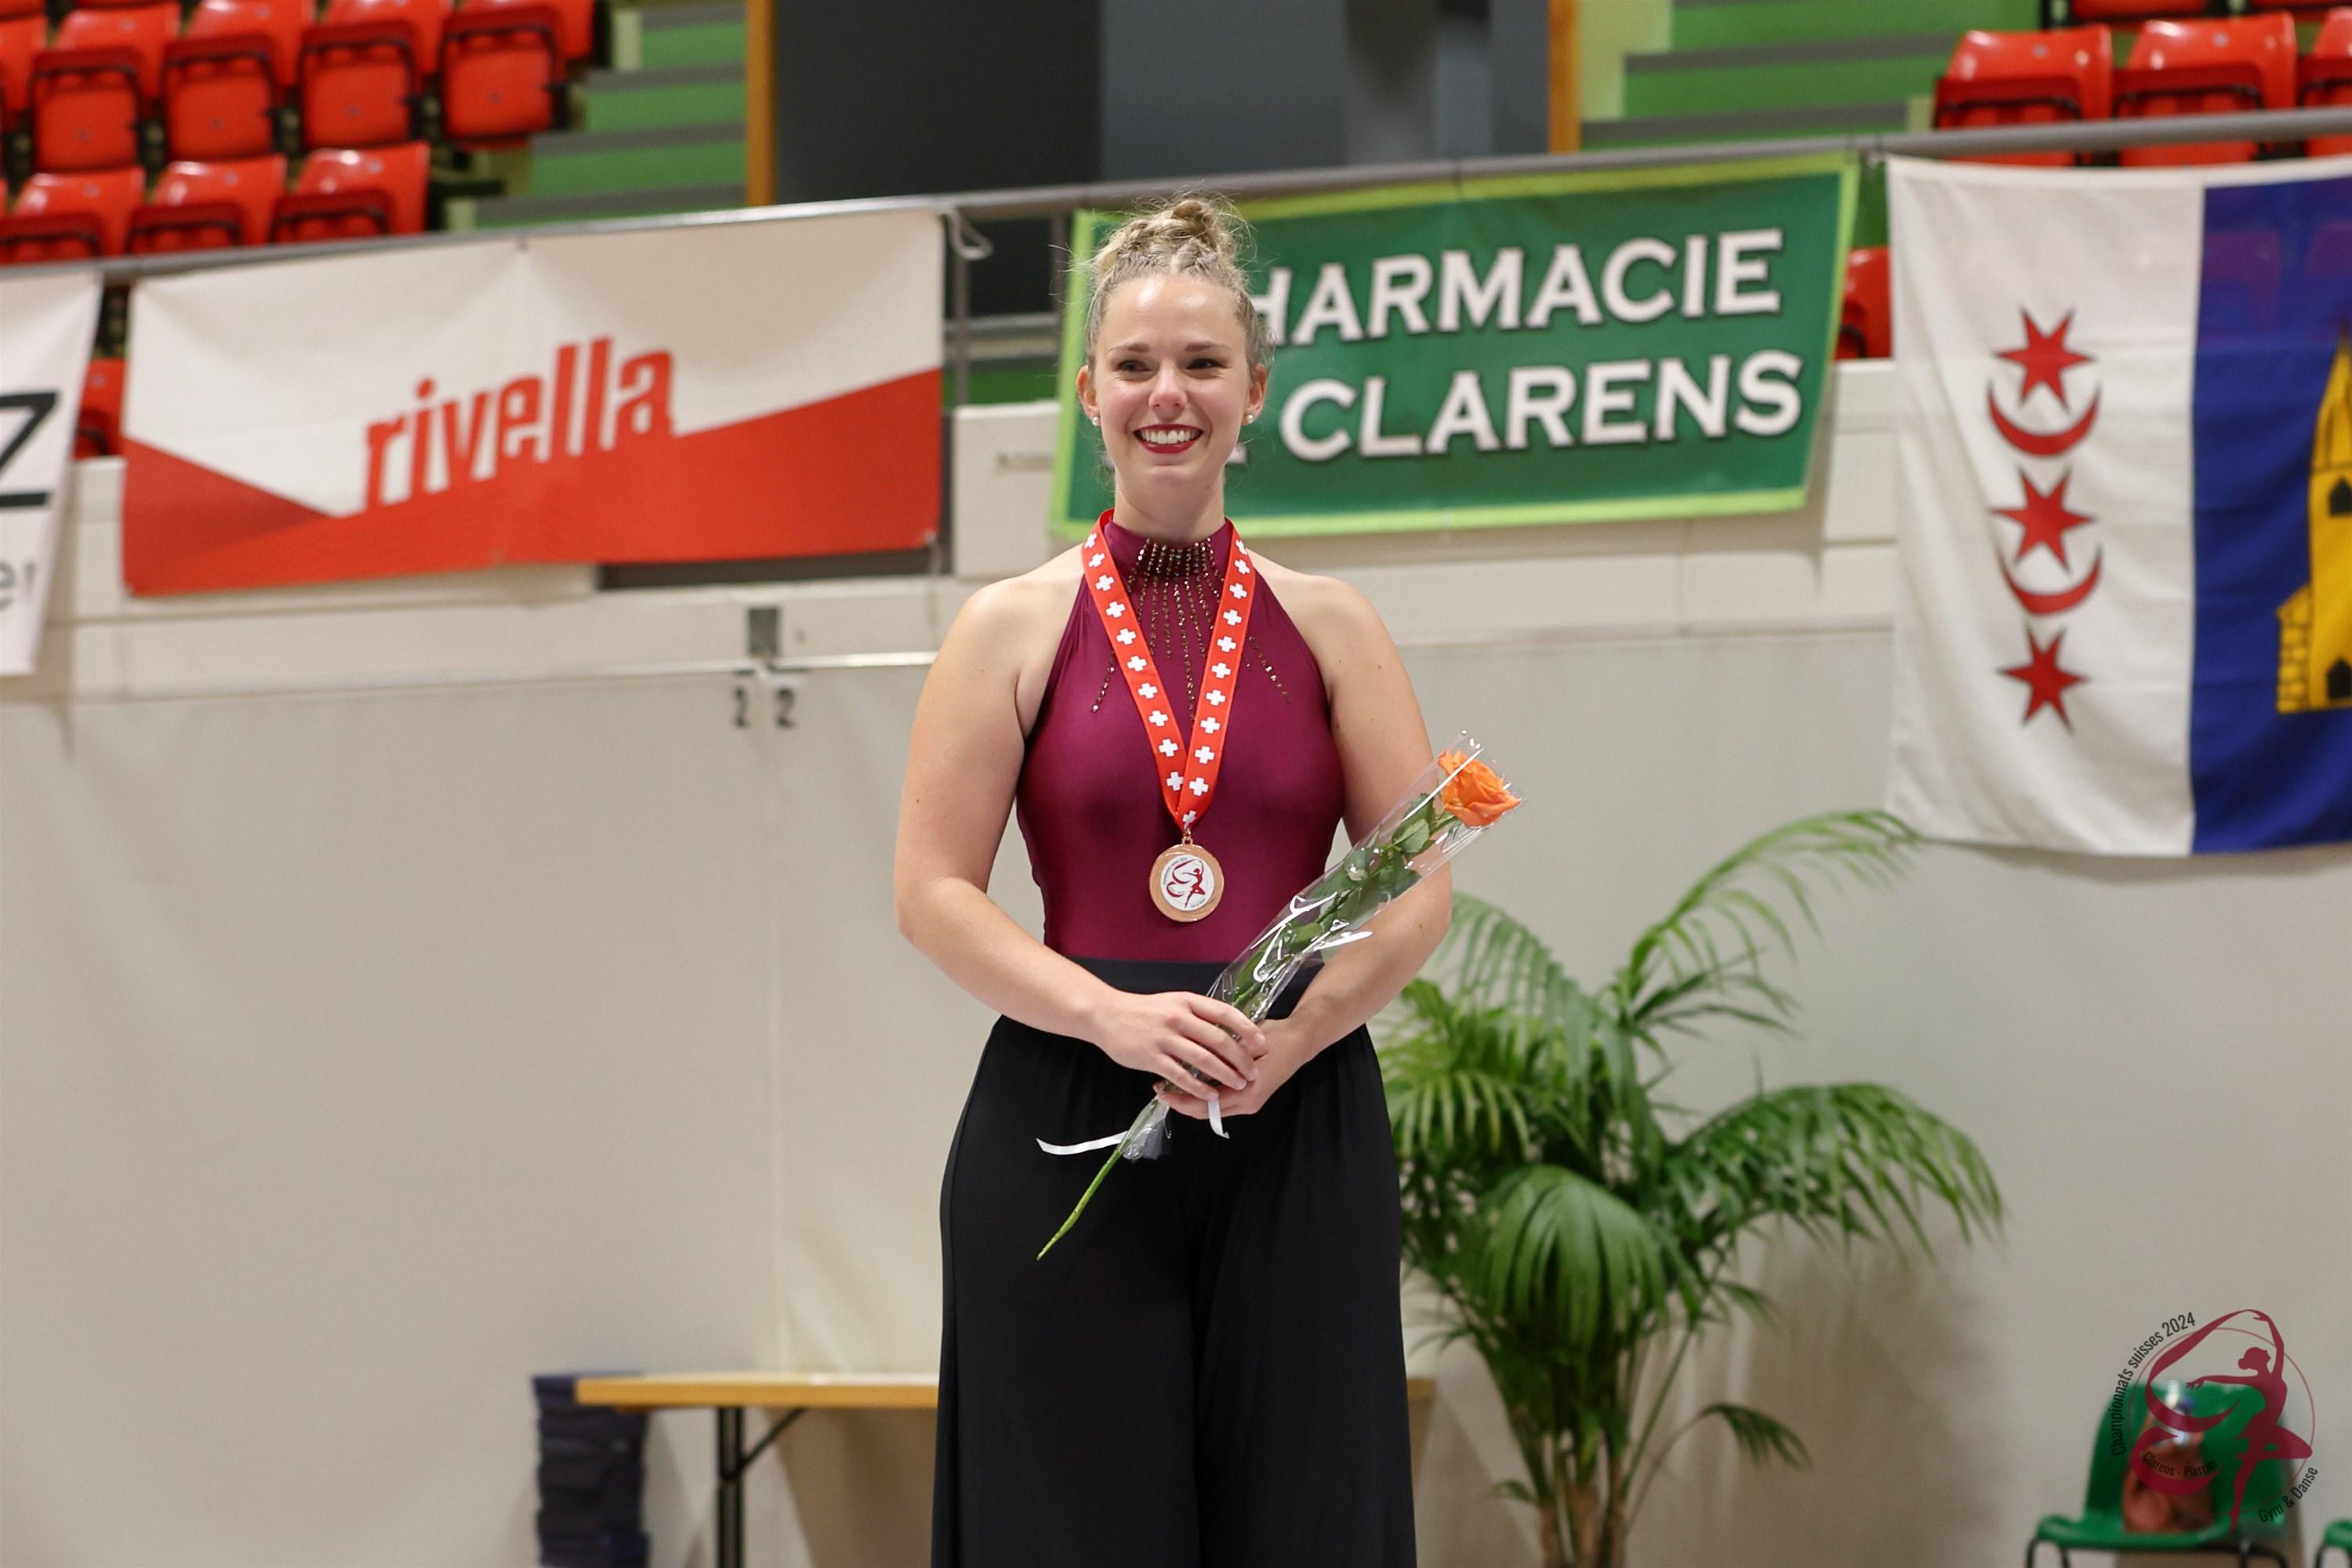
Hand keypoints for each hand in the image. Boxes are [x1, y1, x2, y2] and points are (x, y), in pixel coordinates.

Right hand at [1086, 988, 1266, 1092]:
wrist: (1106, 1014)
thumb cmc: (1143, 1010)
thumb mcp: (1174, 1002)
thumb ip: (1198, 1014)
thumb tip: (1228, 1029)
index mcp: (1187, 1001)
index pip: (1225, 1013)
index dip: (1247, 1029)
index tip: (1261, 1043)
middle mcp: (1178, 1017)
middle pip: (1219, 1039)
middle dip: (1241, 1059)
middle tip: (1253, 1072)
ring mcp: (1164, 1038)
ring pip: (1203, 1059)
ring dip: (1225, 1074)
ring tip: (1238, 1084)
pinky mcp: (1151, 1057)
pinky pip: (1181, 1075)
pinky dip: (1199, 1087)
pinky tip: (1211, 1095)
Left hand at [1155, 1017, 1308, 1119]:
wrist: (1299, 1042)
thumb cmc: (1274, 1039)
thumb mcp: (1245, 1043)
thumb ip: (1222, 1054)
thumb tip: (1191, 1056)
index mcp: (1246, 1092)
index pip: (1204, 1104)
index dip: (1180, 1098)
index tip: (1160, 1088)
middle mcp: (1247, 1103)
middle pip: (1204, 1112)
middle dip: (1180, 1103)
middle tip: (1159, 1090)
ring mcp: (1249, 1103)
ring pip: (1210, 1110)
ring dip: (1190, 1100)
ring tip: (1169, 1088)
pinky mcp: (1249, 1099)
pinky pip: (1219, 1104)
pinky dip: (1202, 1097)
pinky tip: (1189, 1084)